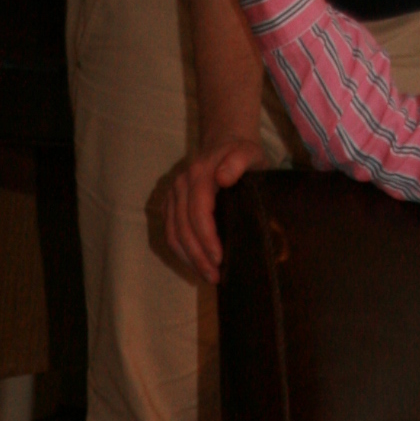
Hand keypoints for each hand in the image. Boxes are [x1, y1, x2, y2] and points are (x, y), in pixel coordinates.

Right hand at [165, 136, 268, 281]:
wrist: (225, 143)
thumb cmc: (243, 154)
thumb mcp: (249, 153)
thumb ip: (239, 161)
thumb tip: (222, 178)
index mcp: (198, 174)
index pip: (197, 212)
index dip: (206, 239)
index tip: (220, 259)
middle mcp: (180, 185)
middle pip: (182, 227)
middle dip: (198, 256)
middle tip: (215, 277)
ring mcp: (172, 195)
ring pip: (172, 233)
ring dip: (188, 258)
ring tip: (207, 276)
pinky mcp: (170, 205)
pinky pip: (170, 233)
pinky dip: (181, 252)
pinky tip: (195, 264)